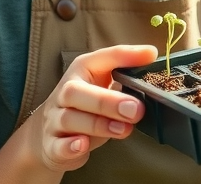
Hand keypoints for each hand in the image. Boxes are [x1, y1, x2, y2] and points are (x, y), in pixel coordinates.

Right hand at [22, 44, 157, 172]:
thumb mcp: (104, 87)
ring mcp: (55, 120)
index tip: (151, 55)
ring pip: (69, 119)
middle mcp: (65, 93)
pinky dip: (70, 146)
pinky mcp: (52, 146)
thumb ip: (126, 76)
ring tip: (123, 129)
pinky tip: (83, 145)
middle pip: (76, 92)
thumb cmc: (85, 106)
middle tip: (136, 109)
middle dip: (107, 101)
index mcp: (82, 71)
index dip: (126, 56)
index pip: (102, 58)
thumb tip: (151, 58)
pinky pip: (57, 146)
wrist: (48, 133)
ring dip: (98, 125)